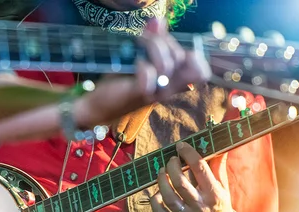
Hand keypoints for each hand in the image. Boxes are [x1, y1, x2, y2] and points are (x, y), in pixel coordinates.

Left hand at [74, 18, 210, 128]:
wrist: (98, 104)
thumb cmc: (120, 82)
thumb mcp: (139, 56)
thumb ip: (152, 39)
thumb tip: (158, 20)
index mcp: (172, 81)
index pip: (200, 71)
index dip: (194, 57)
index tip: (172, 47)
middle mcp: (167, 88)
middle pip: (182, 58)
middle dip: (165, 42)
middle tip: (146, 41)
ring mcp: (155, 92)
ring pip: (167, 64)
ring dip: (152, 48)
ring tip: (138, 47)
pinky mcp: (139, 94)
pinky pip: (150, 75)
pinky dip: (142, 65)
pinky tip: (134, 64)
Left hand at [150, 142, 236, 211]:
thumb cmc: (219, 207)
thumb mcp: (223, 188)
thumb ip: (218, 168)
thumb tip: (219, 147)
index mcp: (214, 194)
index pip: (200, 168)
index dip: (188, 154)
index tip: (181, 146)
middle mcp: (200, 206)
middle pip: (180, 182)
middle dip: (172, 166)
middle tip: (172, 160)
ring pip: (168, 197)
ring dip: (161, 181)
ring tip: (162, 171)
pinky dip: (155, 201)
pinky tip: (157, 193)